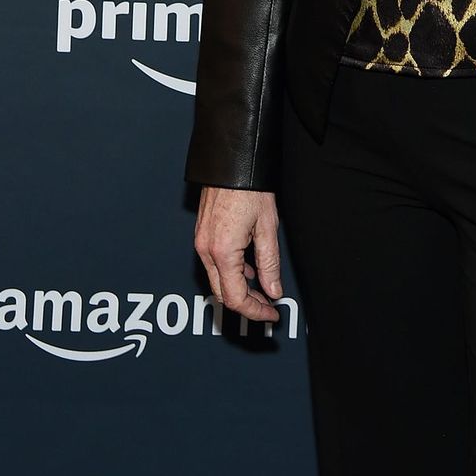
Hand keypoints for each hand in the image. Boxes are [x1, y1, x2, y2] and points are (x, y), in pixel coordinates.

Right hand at [193, 185, 283, 322]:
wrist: (232, 162)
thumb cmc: (250, 188)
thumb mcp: (267, 227)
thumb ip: (269, 263)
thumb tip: (273, 290)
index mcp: (222, 252)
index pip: (235, 298)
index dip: (255, 311)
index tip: (272, 313)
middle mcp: (206, 250)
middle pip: (222, 294)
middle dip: (247, 304)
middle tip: (269, 305)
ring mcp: (201, 242)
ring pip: (217, 280)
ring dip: (239, 289)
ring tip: (263, 288)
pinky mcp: (202, 235)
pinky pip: (214, 265)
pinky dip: (231, 274)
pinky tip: (249, 269)